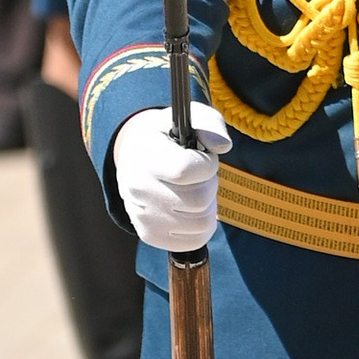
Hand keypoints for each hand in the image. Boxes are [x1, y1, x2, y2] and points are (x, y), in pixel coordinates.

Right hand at [111, 101, 231, 250]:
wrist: (134, 158)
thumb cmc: (167, 137)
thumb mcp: (188, 118)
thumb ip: (210, 125)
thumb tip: (223, 146)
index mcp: (146, 156)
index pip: (187, 170)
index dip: (206, 165)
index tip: (203, 158)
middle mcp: (139, 189)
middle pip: (199, 200)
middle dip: (209, 185)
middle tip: (198, 176)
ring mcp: (143, 216)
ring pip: (201, 223)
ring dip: (207, 207)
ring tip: (193, 191)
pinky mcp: (150, 235)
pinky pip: (194, 240)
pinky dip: (200, 226)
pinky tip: (189, 209)